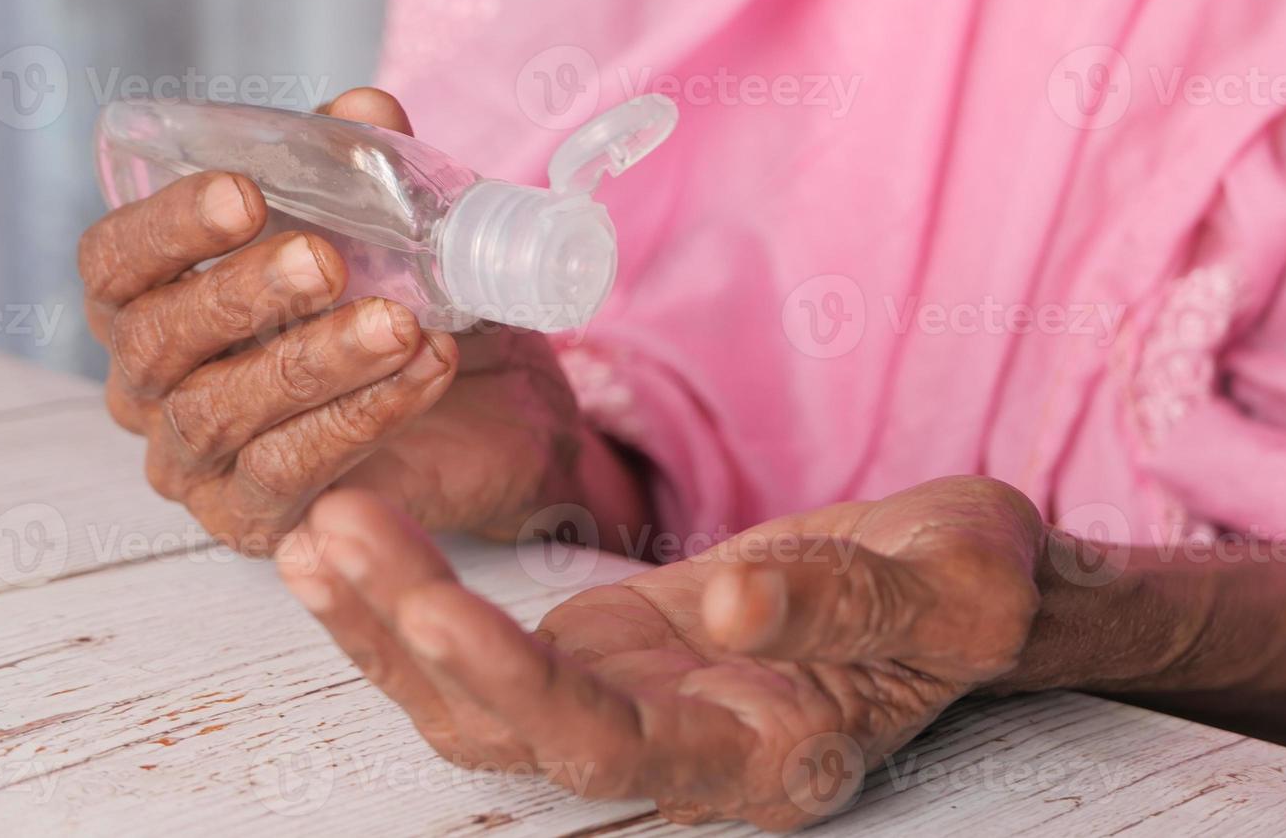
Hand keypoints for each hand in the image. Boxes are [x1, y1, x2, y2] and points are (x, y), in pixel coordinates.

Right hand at [78, 88, 604, 552]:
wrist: (487, 414)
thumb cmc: (402, 308)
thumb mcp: (387, 230)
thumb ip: (363, 170)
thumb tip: (366, 112)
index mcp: (154, 300)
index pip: (115, 261)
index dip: (166, 224)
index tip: (243, 192)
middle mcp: (153, 385)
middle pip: (156, 337)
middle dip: (242, 292)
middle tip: (327, 260)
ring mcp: (195, 462)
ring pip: (221, 411)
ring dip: (315, 360)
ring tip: (399, 322)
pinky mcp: (254, 519)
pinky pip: (289, 470)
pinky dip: (362, 417)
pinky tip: (424, 371)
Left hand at [277, 476, 1044, 830]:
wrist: (960, 586)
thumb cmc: (970, 591)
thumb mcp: (948, 583)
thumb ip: (844, 605)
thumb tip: (732, 609)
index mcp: (767, 756)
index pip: (616, 748)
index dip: (516, 686)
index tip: (436, 599)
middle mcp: (684, 753)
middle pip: (513, 732)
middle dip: (413, 639)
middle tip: (338, 533)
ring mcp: (637, 703)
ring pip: (478, 701)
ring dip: (388, 620)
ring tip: (315, 530)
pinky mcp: (613, 650)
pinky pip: (490, 644)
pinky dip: (415, 598)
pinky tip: (352, 541)